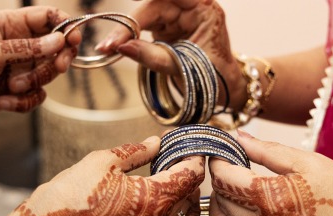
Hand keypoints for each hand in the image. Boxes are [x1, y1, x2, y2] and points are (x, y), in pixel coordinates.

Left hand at [0, 6, 79, 135]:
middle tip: (58, 66)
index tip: (73, 39)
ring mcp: (20, 68)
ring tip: (10, 87)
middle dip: (57, 59)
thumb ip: (27, 48)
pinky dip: (23, 101)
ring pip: (48, 74)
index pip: (46, 18)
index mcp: (9, 25)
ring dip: (32, 83)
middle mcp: (19, 45)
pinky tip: (2, 101)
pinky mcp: (20, 90)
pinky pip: (37, 95)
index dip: (64, 26)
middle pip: (56, 47)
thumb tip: (59, 41)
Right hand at [0, 136, 204, 215]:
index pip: (190, 175)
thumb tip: (156, 142)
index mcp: (152, 198)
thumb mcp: (102, 161)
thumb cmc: (70, 195)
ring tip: (172, 184)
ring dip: (186, 201)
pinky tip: (160, 206)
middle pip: (193, 198)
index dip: (194, 157)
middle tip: (177, 161)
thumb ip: (135, 151)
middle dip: (190, 177)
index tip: (190, 147)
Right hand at [96, 0, 245, 108]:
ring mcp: (179, 18)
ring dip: (127, 31)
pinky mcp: (169, 29)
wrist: (224, 90)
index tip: (125, 14)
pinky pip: (146, 27)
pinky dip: (131, 37)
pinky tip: (117, 45)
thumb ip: (153, 57)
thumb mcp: (184, 68)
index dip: (143, 6)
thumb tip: (122, 47)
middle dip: (130, 25)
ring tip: (109, 47)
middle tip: (109, 44)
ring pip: (146, 16)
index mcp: (204, 9)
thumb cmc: (215, 77)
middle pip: (153, 6)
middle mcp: (191, 8)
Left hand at [208, 130, 332, 215]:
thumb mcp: (310, 163)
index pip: (222, 177)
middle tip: (232, 173)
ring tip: (230, 201)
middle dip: (219, 183)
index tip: (222, 155)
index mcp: (268, 197)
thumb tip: (238, 137)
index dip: (218, 162)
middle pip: (219, 202)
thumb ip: (267, 149)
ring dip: (217, 213)